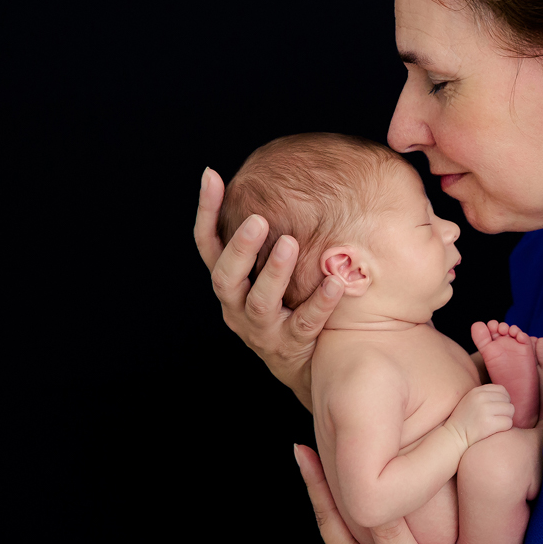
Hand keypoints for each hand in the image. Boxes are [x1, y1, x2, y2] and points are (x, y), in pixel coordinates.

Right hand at [194, 167, 342, 406]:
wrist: (307, 367)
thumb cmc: (288, 307)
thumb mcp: (269, 275)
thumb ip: (270, 240)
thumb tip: (282, 181)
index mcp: (230, 285)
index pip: (208, 246)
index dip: (207, 212)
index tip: (211, 176)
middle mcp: (237, 307)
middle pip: (226, 277)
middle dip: (240, 248)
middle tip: (257, 220)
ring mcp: (262, 330)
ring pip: (260, 302)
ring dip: (273, 271)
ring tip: (289, 243)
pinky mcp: (291, 345)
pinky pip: (305, 322)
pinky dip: (320, 302)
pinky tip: (335, 282)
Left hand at [294, 444, 501, 543]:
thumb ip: (390, 535)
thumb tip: (374, 496)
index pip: (327, 517)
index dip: (315, 484)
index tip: (302, 453)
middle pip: (341, 514)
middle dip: (331, 481)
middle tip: (323, 445)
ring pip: (365, 516)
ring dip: (358, 488)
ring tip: (353, 457)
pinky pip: (389, 520)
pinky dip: (384, 498)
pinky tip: (392, 483)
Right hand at [446, 384, 513, 448]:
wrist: (454, 435)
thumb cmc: (465, 419)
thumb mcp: (471, 400)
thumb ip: (485, 395)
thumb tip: (506, 395)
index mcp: (477, 391)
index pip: (502, 389)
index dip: (504, 399)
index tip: (500, 408)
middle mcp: (481, 398)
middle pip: (508, 400)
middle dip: (506, 410)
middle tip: (499, 418)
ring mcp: (484, 410)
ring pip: (510, 410)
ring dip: (507, 418)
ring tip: (498, 423)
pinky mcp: (488, 424)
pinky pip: (508, 422)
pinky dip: (506, 427)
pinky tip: (497, 430)